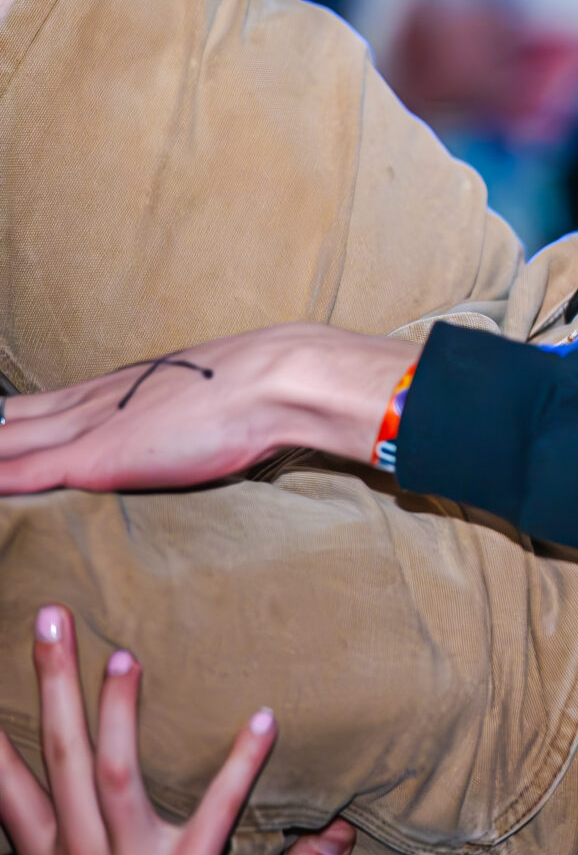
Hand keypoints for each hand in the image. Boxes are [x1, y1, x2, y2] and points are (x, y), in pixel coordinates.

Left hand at [0, 326, 412, 494]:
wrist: (275, 383)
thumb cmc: (256, 390)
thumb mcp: (206, 395)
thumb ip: (182, 410)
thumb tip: (191, 423)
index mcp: (119, 388)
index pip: (42, 405)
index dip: (9, 417)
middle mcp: (94, 401)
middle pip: (14, 419)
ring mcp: (90, 427)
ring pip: (8, 440)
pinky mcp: (95, 458)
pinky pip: (23, 471)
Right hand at [0, 608, 352, 854]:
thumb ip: (73, 854)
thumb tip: (45, 818)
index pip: (8, 788)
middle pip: (56, 756)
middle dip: (50, 684)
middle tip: (49, 618)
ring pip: (110, 772)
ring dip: (115, 709)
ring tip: (123, 651)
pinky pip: (217, 810)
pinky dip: (239, 763)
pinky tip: (262, 720)